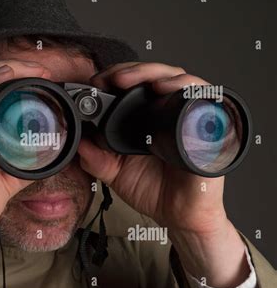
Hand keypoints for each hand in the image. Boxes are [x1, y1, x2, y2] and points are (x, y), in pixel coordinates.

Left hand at [79, 62, 225, 232]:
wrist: (181, 216)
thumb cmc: (155, 191)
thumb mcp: (116, 173)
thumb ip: (96, 159)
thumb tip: (78, 141)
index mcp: (146, 119)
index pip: (135, 85)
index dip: (116, 77)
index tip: (96, 82)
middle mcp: (169, 113)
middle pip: (156, 75)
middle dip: (131, 71)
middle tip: (111, 79)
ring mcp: (189, 116)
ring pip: (177, 78)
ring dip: (153, 73)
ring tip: (131, 80)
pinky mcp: (209, 125)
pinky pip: (204, 96)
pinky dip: (185, 87)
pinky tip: (165, 88)